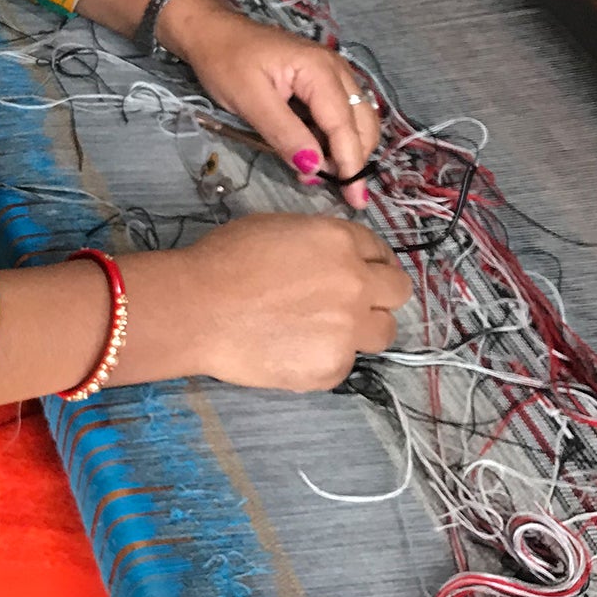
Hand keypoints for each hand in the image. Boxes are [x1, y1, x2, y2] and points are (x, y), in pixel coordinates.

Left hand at [159, 0, 380, 205]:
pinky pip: (342, 112)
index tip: (353, 199)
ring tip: (321, 173)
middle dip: (353, 158)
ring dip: (347, 149)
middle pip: (361, 123)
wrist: (211, 31)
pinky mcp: (322, 79)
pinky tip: (317, 152)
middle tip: (334, 189)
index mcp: (319, 69)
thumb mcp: (249, 101)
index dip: (350, 164)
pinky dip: (336, 136)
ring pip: (357, 119)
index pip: (345, 125)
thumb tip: (314, 167)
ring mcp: (332, 72)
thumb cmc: (225, 61)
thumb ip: (284, 134)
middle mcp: (335, 68)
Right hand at [167, 213, 410, 391]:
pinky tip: (290, 346)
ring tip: (323, 328)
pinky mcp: (333, 368)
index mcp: (339, 241)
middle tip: (354, 300)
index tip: (363, 270)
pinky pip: (344, 361)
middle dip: (381, 294)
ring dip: (362, 328)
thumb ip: (317, 243)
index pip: (379, 250)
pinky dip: (324, 355)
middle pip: (398, 291)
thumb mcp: (276, 228)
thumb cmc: (224, 259)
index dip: (370, 260)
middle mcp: (356, 283)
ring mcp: (348, 329)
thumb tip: (329, 261)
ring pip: (382, 333)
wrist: (198, 308)